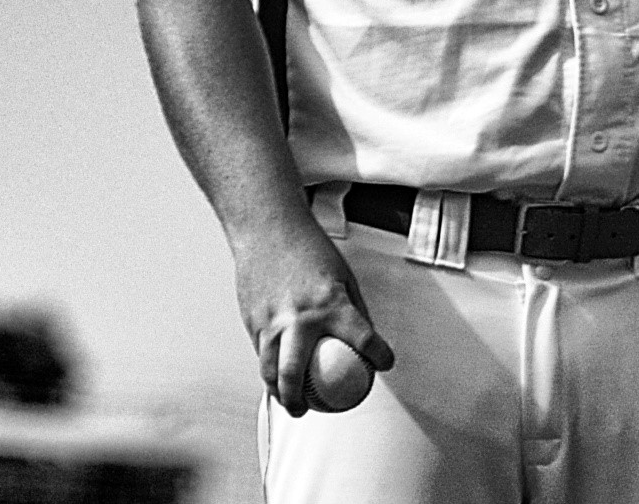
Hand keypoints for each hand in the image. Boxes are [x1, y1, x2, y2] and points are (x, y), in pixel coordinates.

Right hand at [230, 217, 395, 416]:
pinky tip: (275, 377)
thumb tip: (366, 340)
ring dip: (279, 393)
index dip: (378, 355)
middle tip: (309, 410)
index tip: (385, 364)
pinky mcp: (253, 319)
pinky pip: (261, 353)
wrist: (267, 228)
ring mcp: (273, 321)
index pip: (362, 339)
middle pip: (297, 373)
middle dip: (301, 399)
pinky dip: (268, 369)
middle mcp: (300, 318)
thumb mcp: (342, 274)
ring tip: (290, 405)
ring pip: (271, 370)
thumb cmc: (310, 250)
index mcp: (330, 304)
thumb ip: (352, 308)